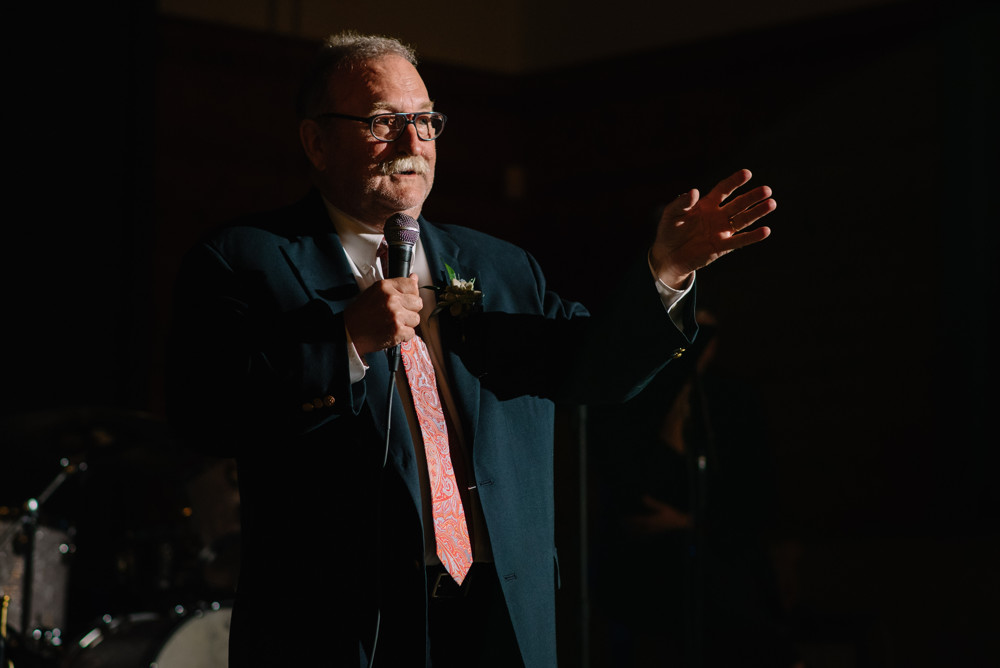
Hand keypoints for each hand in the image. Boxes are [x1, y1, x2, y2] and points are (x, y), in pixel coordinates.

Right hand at [343, 274, 422, 355]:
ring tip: (393, 323)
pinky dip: (403, 335)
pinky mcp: (398, 330)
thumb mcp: (375, 292)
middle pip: (418, 302)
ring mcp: (396, 315)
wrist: (350, 333)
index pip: (412, 285)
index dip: (412, 294)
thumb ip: (396, 286)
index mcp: (385, 286)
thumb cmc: (361, 314)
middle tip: (397, 314)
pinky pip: (412, 333)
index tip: (407, 299)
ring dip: (407, 323)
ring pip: (416, 318)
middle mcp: (392, 299)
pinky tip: (392, 332)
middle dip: (410, 309)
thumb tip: (414, 278)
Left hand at [623, 494, 692, 534]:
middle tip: (621, 525)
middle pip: (637, 529)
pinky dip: (641, 537)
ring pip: (641, 533)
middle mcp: (651, 527)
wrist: (681, 523)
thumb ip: (652, 503)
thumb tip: (643, 497)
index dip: (629, 520)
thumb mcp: (662, 507)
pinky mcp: (657, 532)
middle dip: (629, 527)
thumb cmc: (672, 514)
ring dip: (633, 533)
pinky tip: (639, 538)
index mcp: (651, 520)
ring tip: (626, 533)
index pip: (637, 521)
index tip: (622, 519)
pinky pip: (646, 536)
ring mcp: (654, 531)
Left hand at [651, 169, 775, 287]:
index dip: (734, 181)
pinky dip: (752, 237)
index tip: (747, 173)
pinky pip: (739, 241)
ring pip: (742, 220)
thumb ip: (681, 203)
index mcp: (707, 204)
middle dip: (752, 197)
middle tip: (766, 190)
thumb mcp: (671, 214)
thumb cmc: (670, 231)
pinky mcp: (721, 247)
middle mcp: (718, 216)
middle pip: (738, 204)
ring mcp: (721, 231)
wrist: (667, 255)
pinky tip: (765, 230)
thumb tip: (693, 192)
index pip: (724, 190)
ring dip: (757, 212)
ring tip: (771, 204)